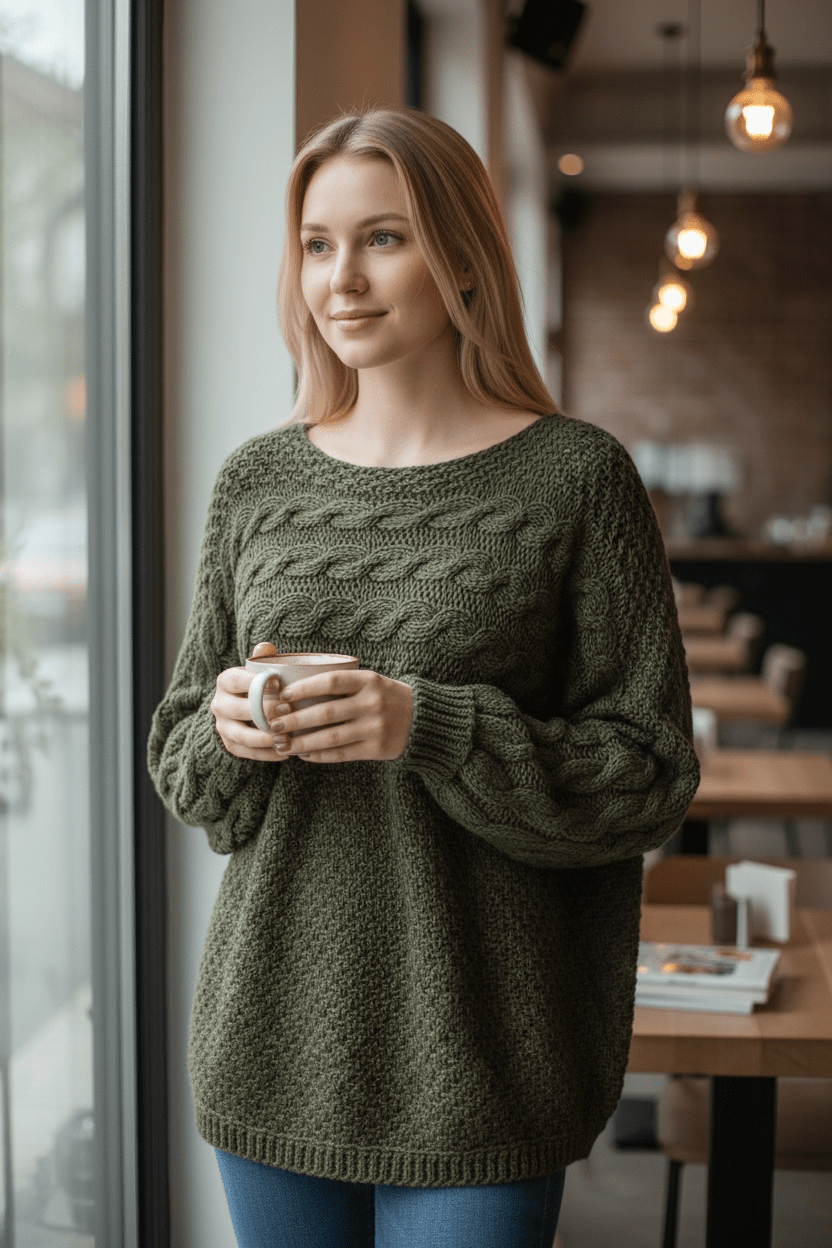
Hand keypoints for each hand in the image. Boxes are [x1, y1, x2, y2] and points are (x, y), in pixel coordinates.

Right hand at [211, 665, 286, 761]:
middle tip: (287, 710)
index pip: (238, 681)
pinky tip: (285, 752)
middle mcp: (219, 704)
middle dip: (265, 711)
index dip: (258, 682)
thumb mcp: (257, 668)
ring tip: (288, 737)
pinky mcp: (229, 745)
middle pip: (240, 710)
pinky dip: (267, 755)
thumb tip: (267, 647)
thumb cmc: (257, 684)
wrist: (241, 707)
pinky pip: (247, 753)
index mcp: (225, 681)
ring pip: (242, 736)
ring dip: (266, 737)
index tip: (279, 683)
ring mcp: (222, 726)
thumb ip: (263, 658)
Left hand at [269, 669, 413, 763]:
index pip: (331, 682)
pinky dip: (319, 755)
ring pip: (331, 737)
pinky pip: (341, 754)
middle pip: (326, 712)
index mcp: (369, 680)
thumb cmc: (385, 696)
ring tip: (282, 744)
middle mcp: (373, 703)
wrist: (422, 720)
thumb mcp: (370, 681)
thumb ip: (342, 683)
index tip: (283, 696)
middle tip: (273, 724)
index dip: (305, 688)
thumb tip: (295, 691)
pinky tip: (304, 754)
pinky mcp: (377, 749)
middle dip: (295, 719)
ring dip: (302, 742)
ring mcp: (376, 727)